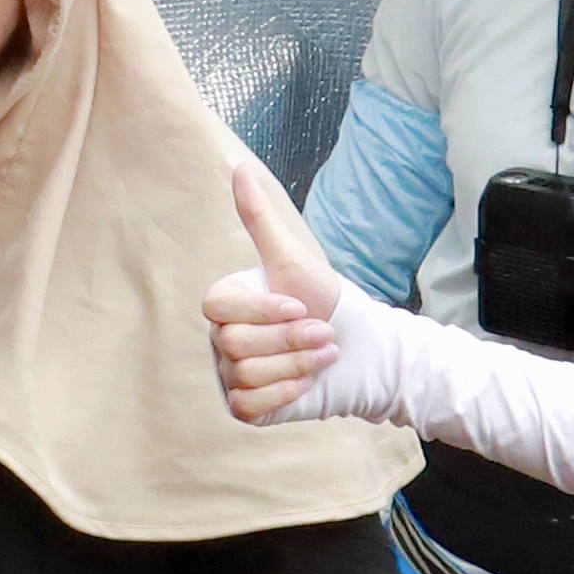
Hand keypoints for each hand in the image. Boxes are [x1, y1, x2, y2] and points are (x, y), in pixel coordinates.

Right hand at [210, 159, 351, 423]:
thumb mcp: (292, 258)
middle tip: (322, 332)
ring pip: (247, 373)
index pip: (218, 308)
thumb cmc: (322, 299)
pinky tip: (308, 383)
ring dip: (297, 364)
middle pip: (235, 344)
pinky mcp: (246, 406)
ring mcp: (230, 375)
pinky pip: (250, 403)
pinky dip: (285, 392)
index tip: (299, 306)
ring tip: (325, 354)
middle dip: (289, 339)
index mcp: (226, 305)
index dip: (261, 310)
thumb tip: (238, 167)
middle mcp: (221, 340)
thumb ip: (259, 218)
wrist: (356, 347)